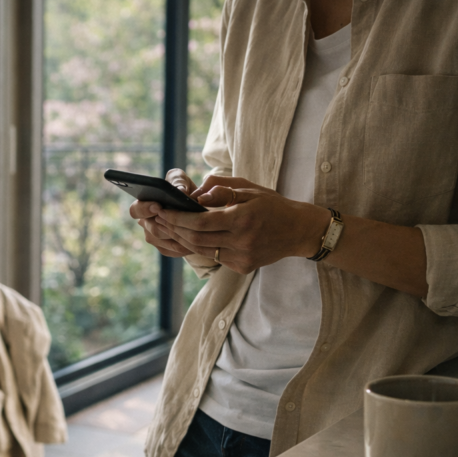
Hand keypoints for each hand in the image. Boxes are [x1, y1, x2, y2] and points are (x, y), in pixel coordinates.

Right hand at [128, 169, 199, 257]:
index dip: (145, 209)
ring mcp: (153, 236)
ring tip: (196, 231)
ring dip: (179, 236)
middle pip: (152, 229)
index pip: (135, 210)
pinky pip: (172, 250)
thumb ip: (178, 181)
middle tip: (181, 221)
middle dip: (167, 225)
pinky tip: (196, 240)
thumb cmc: (185, 191)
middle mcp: (145, 222)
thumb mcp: (182, 182)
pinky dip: (185, 246)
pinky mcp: (164, 247)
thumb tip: (180, 190)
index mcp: (144, 204)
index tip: (158, 206)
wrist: (196, 210)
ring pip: (165, 241)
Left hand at [150, 175, 330, 273]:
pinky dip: (200, 246)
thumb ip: (221, 189)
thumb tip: (194, 196)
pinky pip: (214, 257)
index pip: (200, 222)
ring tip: (169, 226)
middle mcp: (242, 242)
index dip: (177, 218)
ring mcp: (242, 258)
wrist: (299, 231)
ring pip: (202, 250)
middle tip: (158, 218)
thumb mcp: (250, 188)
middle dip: (173, 228)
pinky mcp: (243, 268)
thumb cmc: (273, 205)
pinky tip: (189, 236)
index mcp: (243, 219)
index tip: (161, 210)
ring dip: (182, 239)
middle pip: (196, 239)